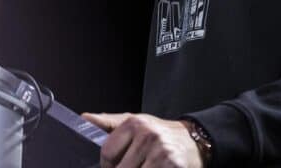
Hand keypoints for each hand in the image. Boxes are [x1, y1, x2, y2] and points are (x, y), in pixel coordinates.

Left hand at [81, 112, 203, 167]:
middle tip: (136, 165)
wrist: (196, 142)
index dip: (109, 164)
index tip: (119, 163)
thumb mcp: (138, 123)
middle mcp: (148, 135)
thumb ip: (109, 123)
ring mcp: (161, 153)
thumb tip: (84, 118)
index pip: (106, 153)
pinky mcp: (171, 167)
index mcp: (136, 123)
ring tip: (146, 166)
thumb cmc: (162, 135)